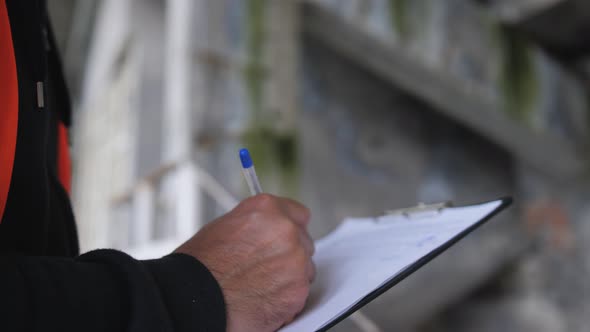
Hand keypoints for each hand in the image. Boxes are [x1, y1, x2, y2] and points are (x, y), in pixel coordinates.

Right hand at [175, 194, 314, 331]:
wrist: (193, 298)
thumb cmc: (201, 266)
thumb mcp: (225, 227)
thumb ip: (257, 225)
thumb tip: (268, 231)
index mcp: (267, 210)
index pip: (298, 214)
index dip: (290, 227)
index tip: (286, 237)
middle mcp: (286, 231)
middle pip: (303, 242)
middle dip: (288, 254)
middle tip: (265, 266)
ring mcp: (295, 261)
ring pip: (304, 269)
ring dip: (289, 277)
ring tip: (259, 284)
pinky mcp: (297, 291)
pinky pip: (299, 294)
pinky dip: (286, 299)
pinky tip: (262, 298)